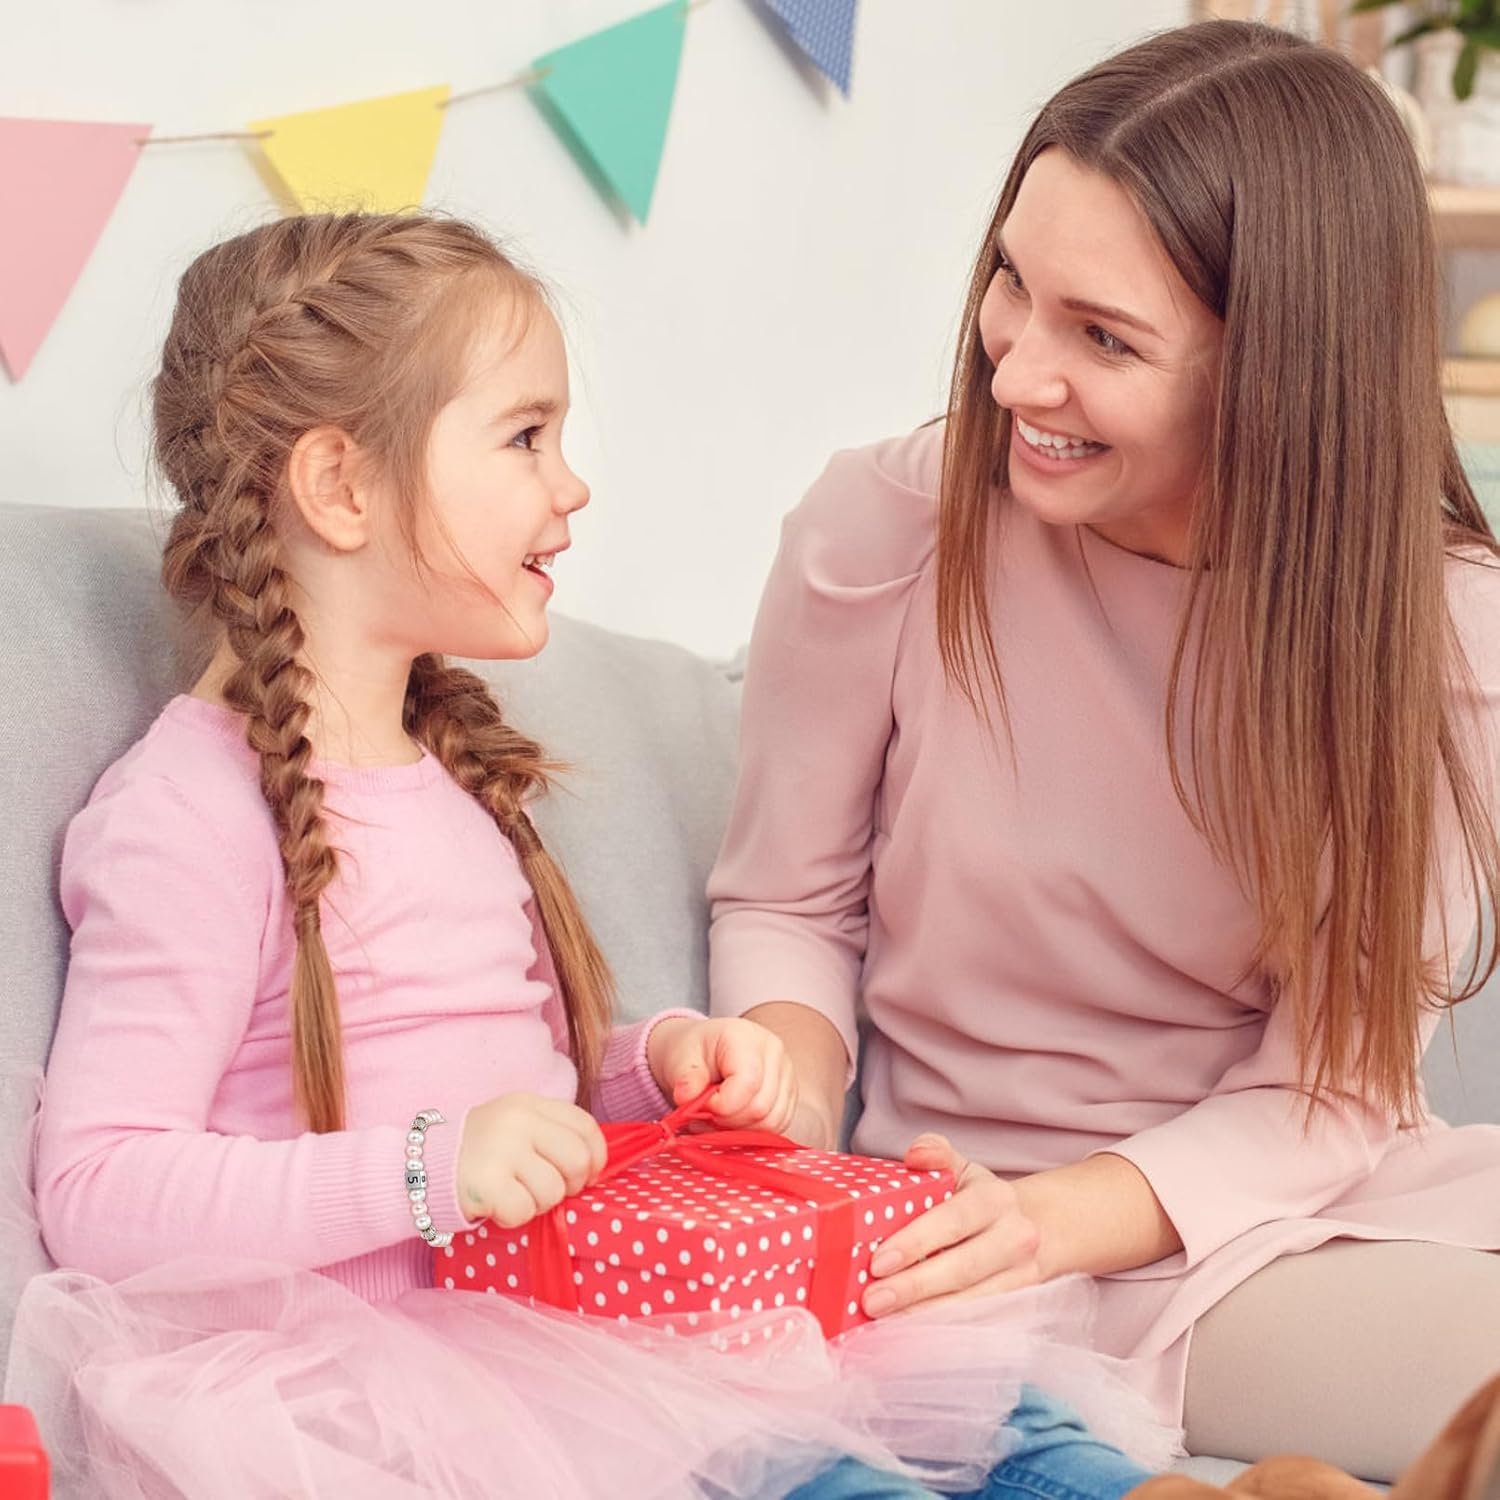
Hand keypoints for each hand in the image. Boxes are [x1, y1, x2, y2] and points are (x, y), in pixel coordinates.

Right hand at [455, 1092, 606, 1227]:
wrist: (420, 1166)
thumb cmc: (478, 1152)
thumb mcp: (515, 1126)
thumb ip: (551, 1135)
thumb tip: (594, 1167)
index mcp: (529, 1104)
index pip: (585, 1126)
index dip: (595, 1157)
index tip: (587, 1175)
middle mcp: (518, 1121)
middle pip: (578, 1160)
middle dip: (572, 1185)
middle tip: (548, 1191)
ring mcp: (502, 1150)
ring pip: (553, 1192)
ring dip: (538, 1204)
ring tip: (515, 1195)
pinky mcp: (487, 1182)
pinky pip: (524, 1212)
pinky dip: (514, 1218)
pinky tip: (497, 1206)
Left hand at [646, 1016, 797, 1132]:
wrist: (702, 1051)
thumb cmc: (692, 1052)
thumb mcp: (679, 1059)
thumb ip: (685, 1079)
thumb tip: (686, 1098)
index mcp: (747, 1037)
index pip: (747, 1083)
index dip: (721, 1105)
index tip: (700, 1104)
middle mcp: (774, 1053)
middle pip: (761, 1107)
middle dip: (727, 1121)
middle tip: (704, 1114)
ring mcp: (786, 1074)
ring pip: (771, 1121)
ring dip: (739, 1130)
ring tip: (716, 1117)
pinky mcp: (789, 1096)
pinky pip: (776, 1127)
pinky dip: (751, 1133)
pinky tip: (731, 1120)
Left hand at [861, 1134, 1041, 1318]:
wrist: (1041, 1229)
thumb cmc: (983, 1200)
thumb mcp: (964, 1170)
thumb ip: (938, 1154)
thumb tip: (915, 1154)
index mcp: (995, 1200)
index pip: (953, 1221)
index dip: (916, 1242)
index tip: (878, 1261)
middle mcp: (1014, 1238)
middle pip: (962, 1268)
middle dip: (914, 1287)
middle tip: (871, 1300)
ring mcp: (1020, 1275)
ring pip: (970, 1300)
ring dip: (923, 1313)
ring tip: (883, 1319)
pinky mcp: (1018, 1303)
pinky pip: (976, 1318)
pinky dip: (941, 1325)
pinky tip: (908, 1328)